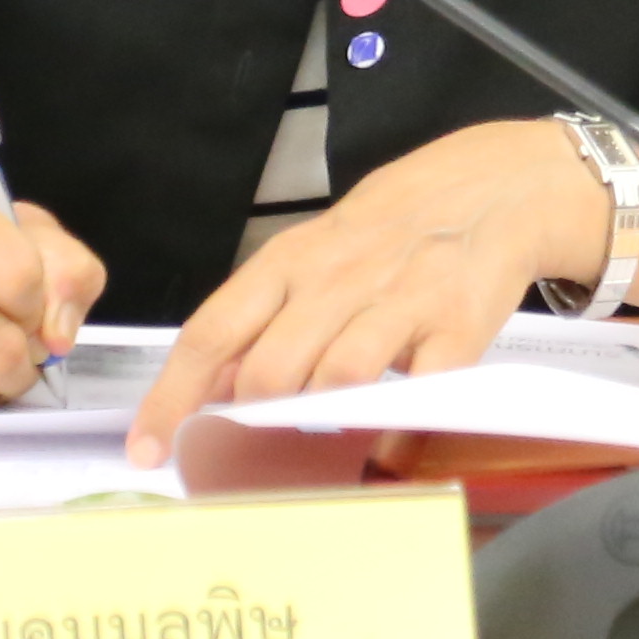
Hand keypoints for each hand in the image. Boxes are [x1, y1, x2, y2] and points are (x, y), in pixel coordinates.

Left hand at [126, 121, 585, 466]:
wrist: (493, 189)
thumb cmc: (390, 231)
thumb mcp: (313, 256)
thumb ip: (264, 319)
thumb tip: (210, 389)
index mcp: (290, 263)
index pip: (212, 334)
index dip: (172, 398)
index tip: (146, 449)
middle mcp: (338, 281)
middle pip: (270, 369)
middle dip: (253, 420)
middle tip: (256, 446)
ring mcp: (400, 303)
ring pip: (336, 379)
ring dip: (320, 420)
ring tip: (322, 434)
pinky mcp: (457, 328)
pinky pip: (417, 394)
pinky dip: (397, 427)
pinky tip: (388, 437)